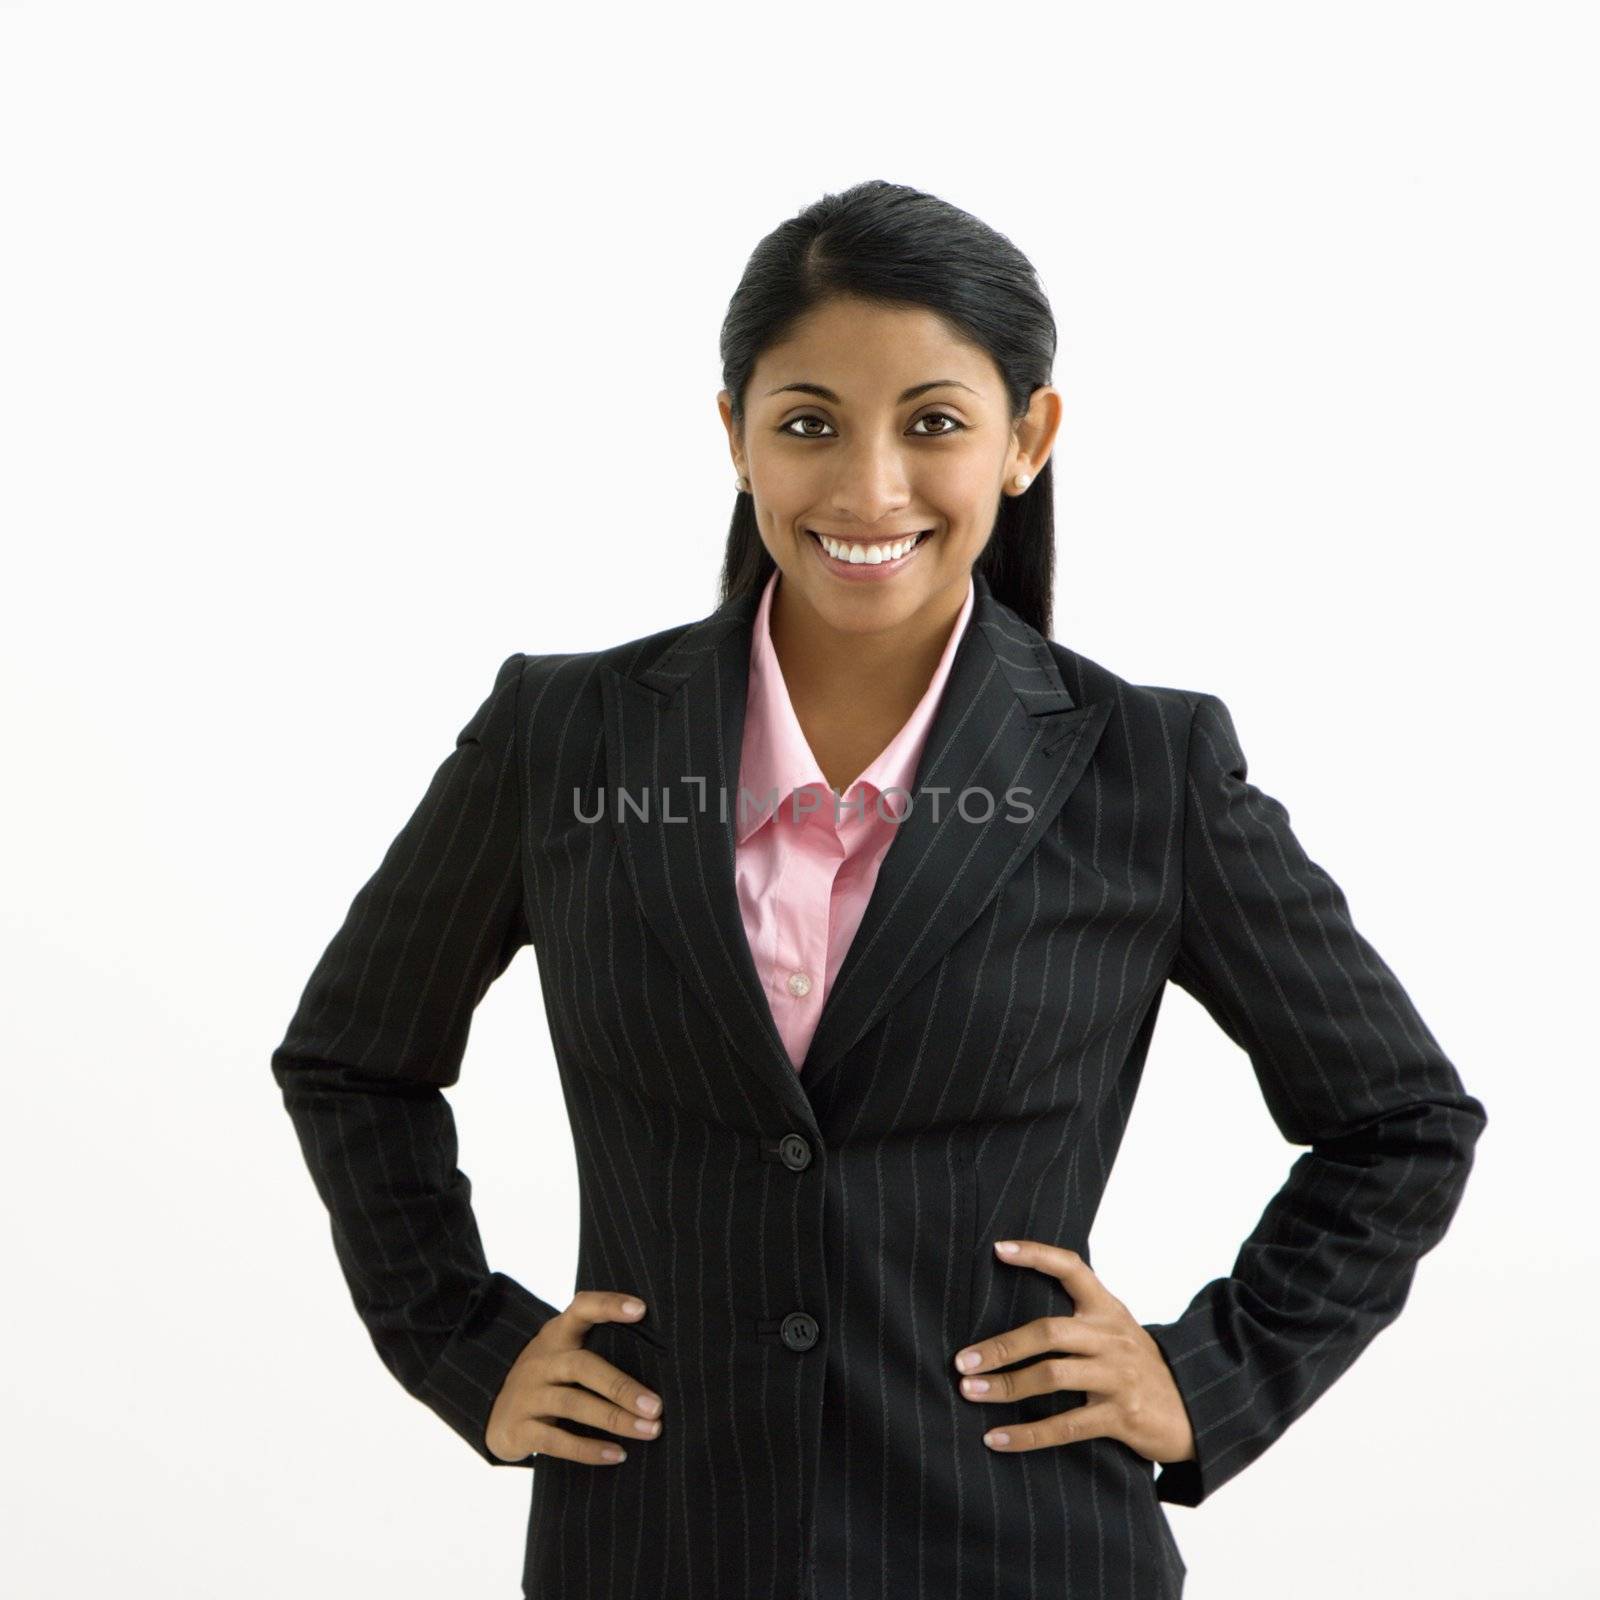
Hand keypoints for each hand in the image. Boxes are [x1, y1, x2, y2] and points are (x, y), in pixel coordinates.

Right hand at [485, 1290, 664, 1465]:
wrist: (493, 1412)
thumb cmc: (548, 1378)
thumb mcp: (563, 1354)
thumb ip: (597, 1348)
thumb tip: (661, 1361)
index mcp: (557, 1335)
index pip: (581, 1309)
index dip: (609, 1305)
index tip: (641, 1309)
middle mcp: (541, 1361)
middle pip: (582, 1366)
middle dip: (622, 1386)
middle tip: (657, 1406)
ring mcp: (527, 1395)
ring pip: (573, 1404)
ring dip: (615, 1419)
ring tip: (650, 1430)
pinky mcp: (519, 1429)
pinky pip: (557, 1440)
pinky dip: (590, 1450)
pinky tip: (618, 1454)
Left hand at [953, 1239, 1195, 1468]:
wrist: (1195, 1411)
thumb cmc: (1139, 1367)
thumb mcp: (1117, 1331)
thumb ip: (1079, 1319)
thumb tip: (1015, 1314)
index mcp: (1107, 1309)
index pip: (1072, 1268)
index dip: (1037, 1255)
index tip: (999, 1250)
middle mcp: (1111, 1337)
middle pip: (1049, 1331)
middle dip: (1002, 1346)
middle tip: (963, 1361)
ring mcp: (1117, 1376)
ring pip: (1052, 1376)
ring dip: (1006, 1386)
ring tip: (971, 1393)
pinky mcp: (1120, 1416)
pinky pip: (1065, 1425)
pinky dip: (1027, 1434)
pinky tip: (996, 1438)